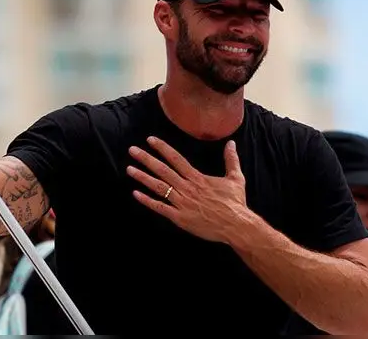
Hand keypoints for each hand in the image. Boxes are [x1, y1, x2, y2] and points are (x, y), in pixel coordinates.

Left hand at [126, 136, 250, 243]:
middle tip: (132, 150)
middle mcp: (187, 188)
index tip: (150, 140)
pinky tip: (136, 194)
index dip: (162, 148)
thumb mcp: (235, 178)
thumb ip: (231, 159)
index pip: (176, 159)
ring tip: (129, 169)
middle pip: (163, 170)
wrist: (237, 226)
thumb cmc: (236, 203)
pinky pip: (160, 208)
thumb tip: (231, 143)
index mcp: (197, 178)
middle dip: (146, 159)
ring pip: (159, 187)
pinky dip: (147, 201)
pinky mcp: (180, 218)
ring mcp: (182, 203)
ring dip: (143, 177)